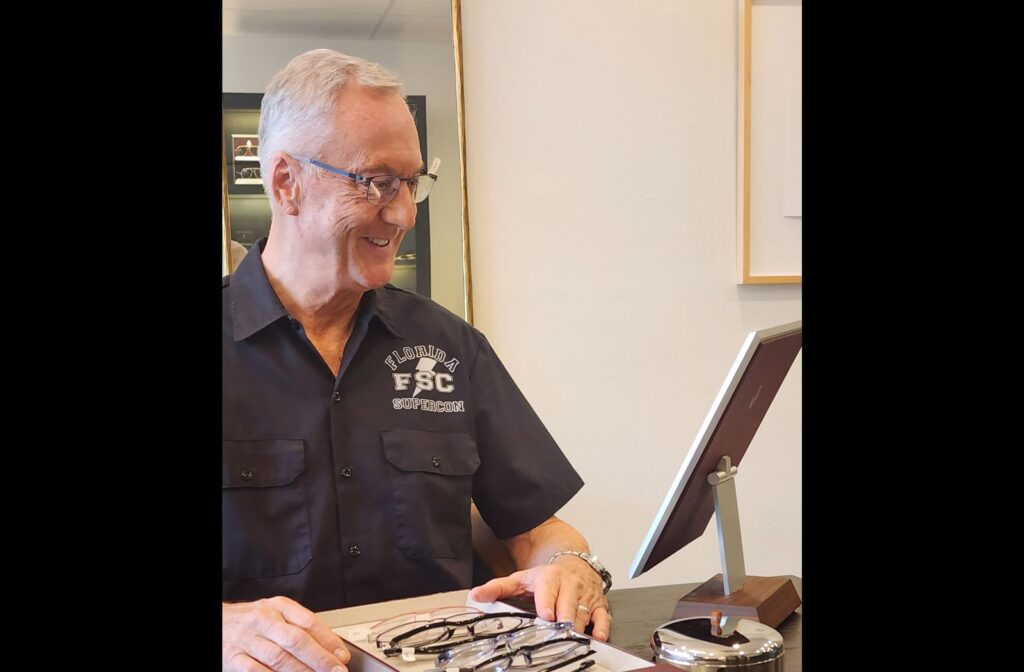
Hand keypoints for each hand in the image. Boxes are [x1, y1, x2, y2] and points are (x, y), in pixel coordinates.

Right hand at [223, 596, 350, 670]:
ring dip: (301, 671)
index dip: (328, 640)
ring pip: (278, 657)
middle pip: (296, 640)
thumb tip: (331, 647)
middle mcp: (263, 621)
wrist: (219, 623)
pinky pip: (256, 671)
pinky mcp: (234, 659)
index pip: (308, 622)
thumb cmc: (252, 621)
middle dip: (319, 658)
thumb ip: (300, 627)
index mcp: (278, 606)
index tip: (342, 655)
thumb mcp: (276, 614)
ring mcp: (248, 640)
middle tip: (336, 670)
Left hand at [469, 562, 611, 640]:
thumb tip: (476, 594)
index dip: (547, 603)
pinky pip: (603, 617)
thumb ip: (498, 587)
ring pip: (583, 613)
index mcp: (549, 578)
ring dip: (578, 628)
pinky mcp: (598, 604)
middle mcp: (569, 585)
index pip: (548, 590)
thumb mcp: (520, 578)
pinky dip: (601, 628)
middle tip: (557, 634)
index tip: (546, 616)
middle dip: (562, 620)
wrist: (573, 562)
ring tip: (572, 641)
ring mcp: (585, 595)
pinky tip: (597, 637)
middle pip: (567, 605)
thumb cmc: (546, 576)